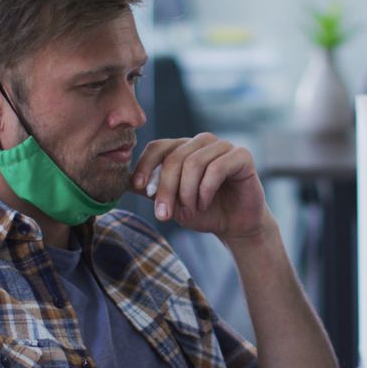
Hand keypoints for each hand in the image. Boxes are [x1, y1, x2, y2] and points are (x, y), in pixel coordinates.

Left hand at [131, 133, 269, 241]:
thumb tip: (124, 182)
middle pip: (173, 158)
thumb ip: (150, 190)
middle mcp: (202, 142)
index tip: (139, 189)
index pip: (158, 147)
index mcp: (183, 148)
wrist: (235, 225)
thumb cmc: (203, 211)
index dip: (145, 166)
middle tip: (164, 215)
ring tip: (191, 210)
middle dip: (165, 189)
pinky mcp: (241, 156)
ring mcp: (223, 146)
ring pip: (193, 163)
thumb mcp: (171, 202)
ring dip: (187, 193)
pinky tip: (205, 203)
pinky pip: (216, 168)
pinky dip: (206, 190)